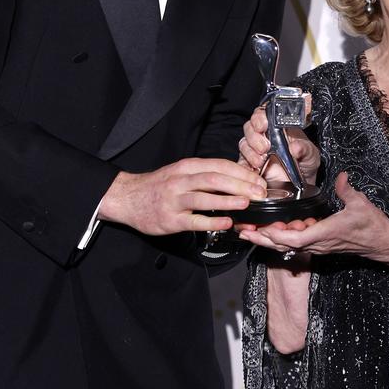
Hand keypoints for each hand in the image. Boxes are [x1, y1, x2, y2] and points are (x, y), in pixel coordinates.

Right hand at [98, 158, 266, 234]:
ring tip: (247, 203)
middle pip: (215, 178)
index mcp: (188, 166)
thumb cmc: (159, 186)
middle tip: (260, 193)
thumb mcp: (181, 173)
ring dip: (228, 199)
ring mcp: (175, 199)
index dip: (242, 173)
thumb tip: (238, 181)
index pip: (220, 165)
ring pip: (205, 197)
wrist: (127, 198)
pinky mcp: (171, 219)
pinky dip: (212, 221)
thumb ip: (205, 175)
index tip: (260, 181)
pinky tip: (226, 223)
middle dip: (241, 185)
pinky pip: (194, 220)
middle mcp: (182, 179)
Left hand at [238, 172, 388, 275]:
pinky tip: (270, 230)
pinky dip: (281, 237)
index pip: (296, 239)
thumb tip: (341, 176)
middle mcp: (318, 243)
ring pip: (287, 246)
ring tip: (250, 231)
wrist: (381, 243)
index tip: (262, 228)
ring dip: (268, 239)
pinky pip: (295, 244)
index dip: (277, 235)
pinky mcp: (319, 245)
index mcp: (326, 233)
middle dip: (263, 239)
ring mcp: (318, 246)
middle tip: (244, 231)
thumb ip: (346, 189)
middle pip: (284, 246)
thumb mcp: (360, 203)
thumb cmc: (372, 225)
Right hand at [239, 103, 320, 183]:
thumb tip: (295, 147)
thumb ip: (305, 149)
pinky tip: (255, 169)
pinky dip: (246, 164)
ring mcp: (255, 149)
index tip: (264, 124)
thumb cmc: (305, 163)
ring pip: (244, 143)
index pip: (264, 114)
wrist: (300, 183)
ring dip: (251, 151)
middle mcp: (265, 136)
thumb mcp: (311, 154)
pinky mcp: (249, 164)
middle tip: (265, 146)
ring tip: (261, 160)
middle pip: (250, 126)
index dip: (261, 116)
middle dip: (255, 135)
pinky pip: (241, 161)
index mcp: (279, 127)